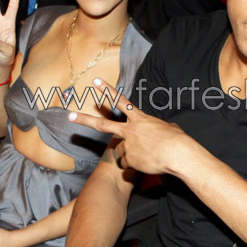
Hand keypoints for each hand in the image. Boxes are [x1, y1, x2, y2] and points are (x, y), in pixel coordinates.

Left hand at [68, 78, 199, 174]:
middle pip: (102, 125)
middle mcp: (130, 130)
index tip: (96, 82)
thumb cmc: (177, 140)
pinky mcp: (128, 159)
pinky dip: (135, 165)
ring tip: (146, 155)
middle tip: (69, 115)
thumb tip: (163, 129)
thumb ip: (160, 127)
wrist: (176, 154)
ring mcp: (127, 145)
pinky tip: (146, 163)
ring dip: (129, 154)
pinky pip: (127, 164)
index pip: (121, 101)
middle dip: (84, 120)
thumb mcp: (169, 128)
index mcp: (140, 118)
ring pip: (119, 151)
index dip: (107, 90)